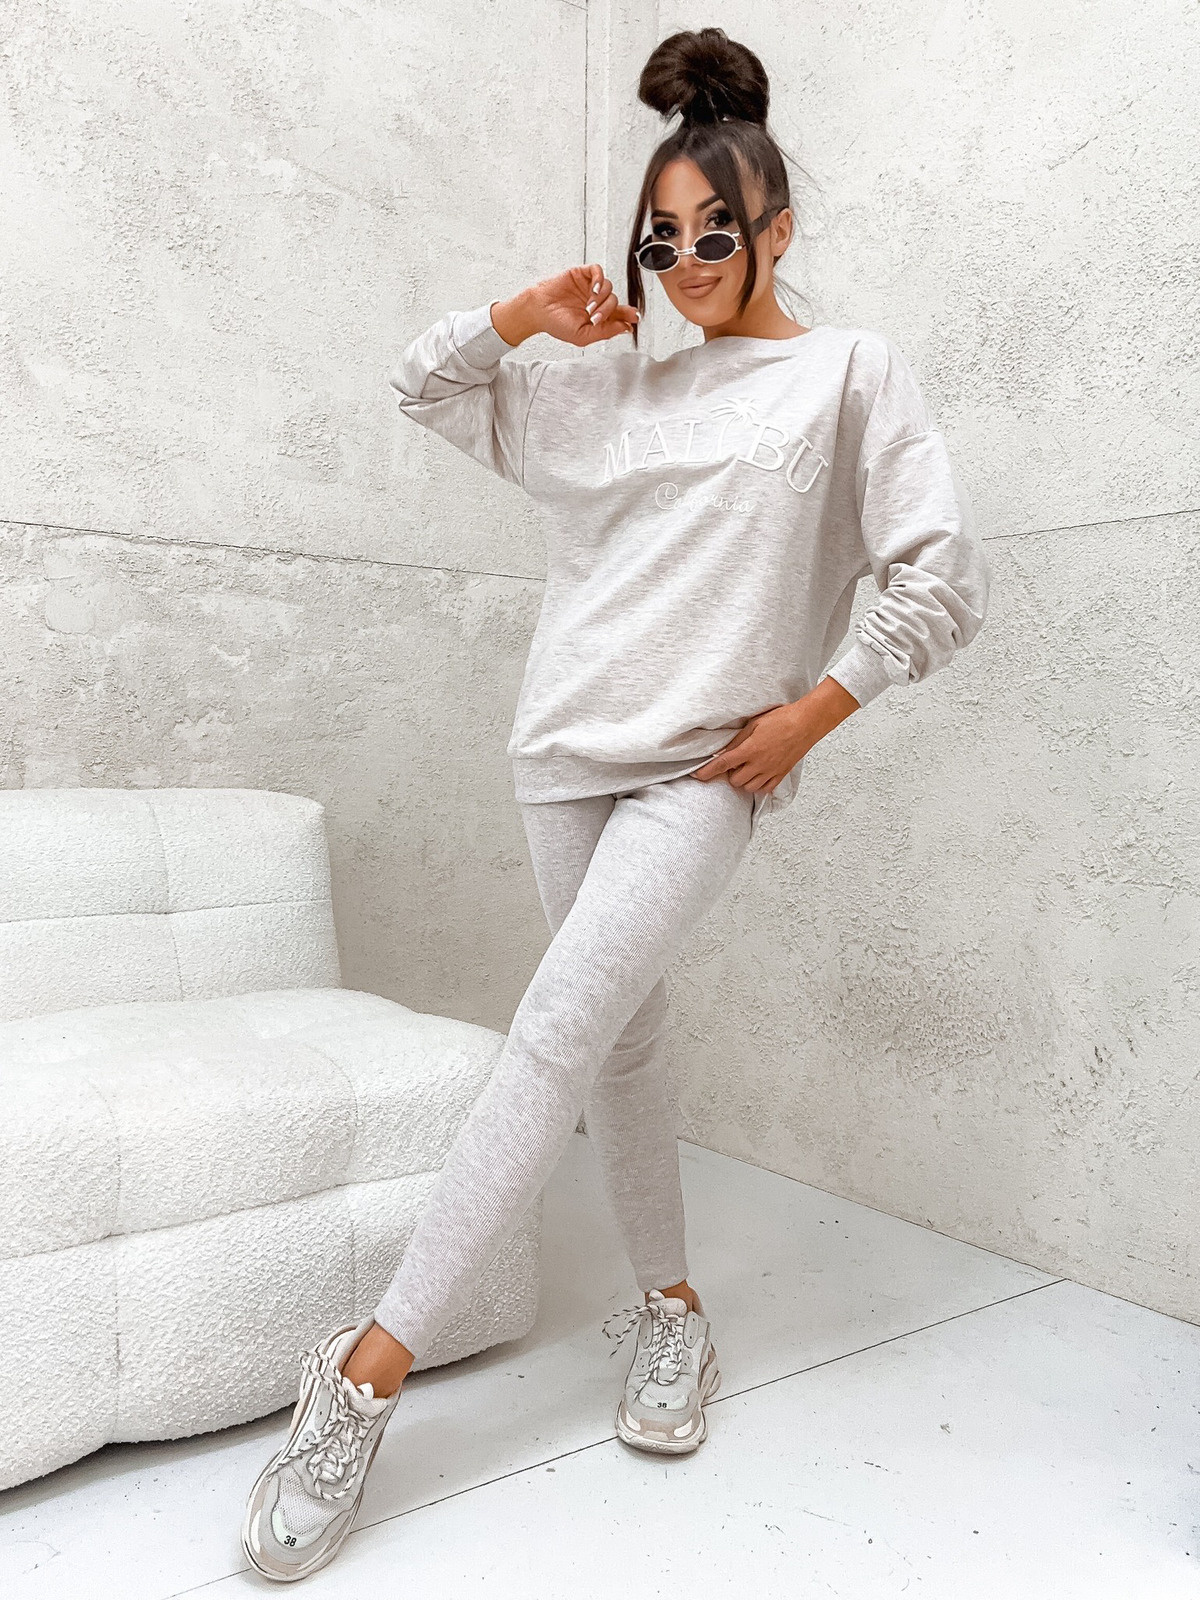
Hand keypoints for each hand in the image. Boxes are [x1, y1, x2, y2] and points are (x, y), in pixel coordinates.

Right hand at [491, 265, 639, 348]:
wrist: (538, 310)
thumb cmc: (557, 324)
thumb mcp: (583, 335)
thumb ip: (605, 332)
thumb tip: (625, 328)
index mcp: (598, 316)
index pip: (619, 313)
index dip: (628, 315)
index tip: (635, 318)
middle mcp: (596, 300)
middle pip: (615, 301)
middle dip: (609, 311)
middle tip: (594, 317)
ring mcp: (589, 287)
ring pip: (609, 287)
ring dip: (602, 299)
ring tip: (588, 307)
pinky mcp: (581, 274)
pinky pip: (598, 271)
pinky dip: (599, 279)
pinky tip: (594, 289)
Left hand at [690, 679, 859, 794]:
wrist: (806, 723)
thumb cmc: (781, 719)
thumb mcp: (753, 724)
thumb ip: (737, 740)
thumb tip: (722, 751)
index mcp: (750, 749)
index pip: (723, 764)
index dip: (707, 772)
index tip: (697, 776)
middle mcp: (760, 764)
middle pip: (735, 780)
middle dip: (730, 773)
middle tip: (734, 762)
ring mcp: (771, 771)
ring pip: (748, 787)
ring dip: (743, 779)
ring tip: (747, 767)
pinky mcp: (781, 774)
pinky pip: (765, 789)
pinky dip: (758, 784)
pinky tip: (758, 773)